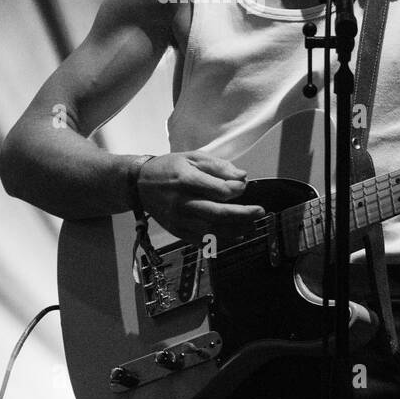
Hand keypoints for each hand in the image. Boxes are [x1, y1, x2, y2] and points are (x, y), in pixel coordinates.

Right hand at [136, 151, 264, 243]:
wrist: (139, 184)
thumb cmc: (169, 168)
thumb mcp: (193, 157)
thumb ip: (219, 167)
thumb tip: (242, 177)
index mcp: (185, 179)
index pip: (218, 190)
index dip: (236, 189)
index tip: (244, 186)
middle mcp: (181, 202)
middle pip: (218, 213)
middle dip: (243, 214)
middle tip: (260, 211)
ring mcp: (178, 219)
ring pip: (212, 230)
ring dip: (236, 230)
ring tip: (252, 226)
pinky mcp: (176, 231)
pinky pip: (202, 240)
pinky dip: (221, 240)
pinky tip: (235, 236)